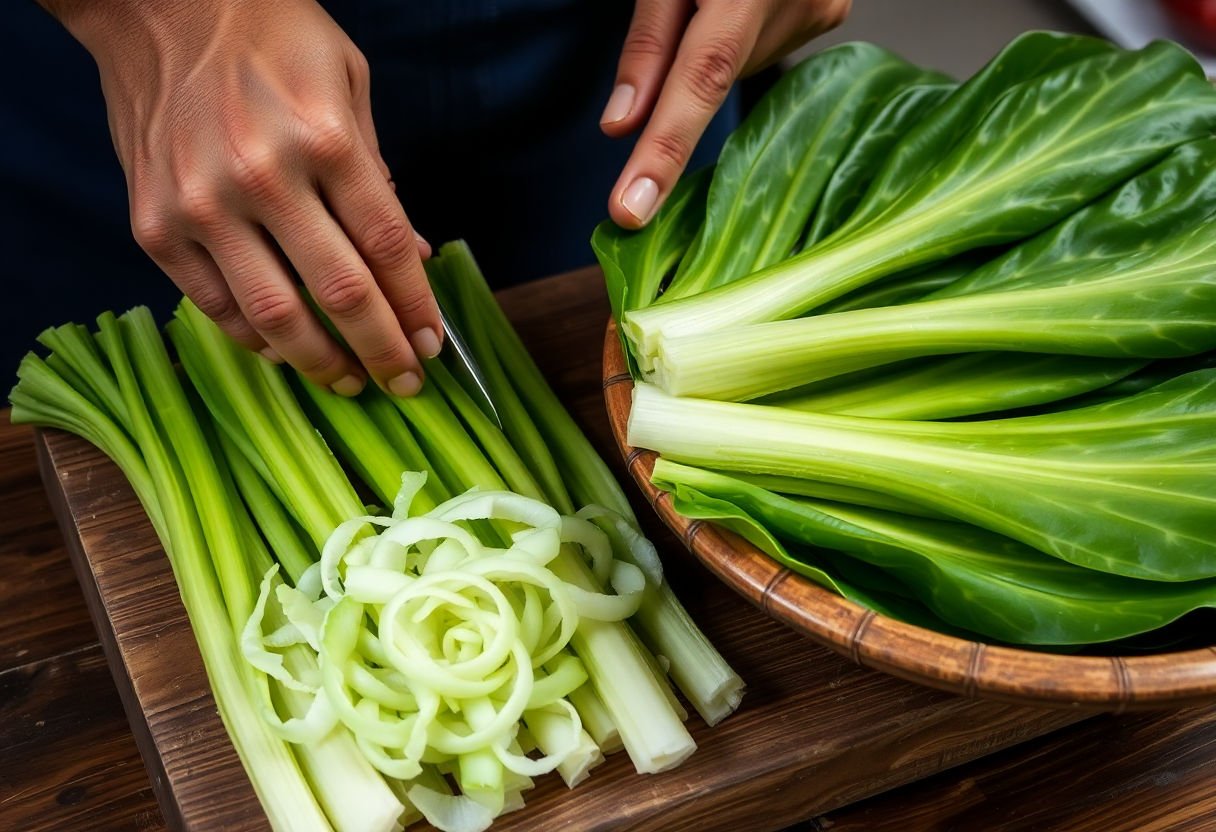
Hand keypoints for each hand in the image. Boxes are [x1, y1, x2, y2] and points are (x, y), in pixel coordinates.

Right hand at [51, 0, 439, 395]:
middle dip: (383, 351)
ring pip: (275, 317)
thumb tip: (411, 256)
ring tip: (349, 380)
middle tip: (404, 382)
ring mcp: (202, 206)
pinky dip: (256, 339)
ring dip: (321, 363)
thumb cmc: (269, 36)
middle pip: (341, 294)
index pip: (387, 247)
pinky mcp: (155, 225)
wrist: (159, 3)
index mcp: (324, 139)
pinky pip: (214, 306)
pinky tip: (285, 350)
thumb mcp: (349, 84)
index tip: (431, 345)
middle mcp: (263, 176)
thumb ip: (378, 177)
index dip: (416, 306)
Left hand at [601, 0, 851, 227]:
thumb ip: (648, 40)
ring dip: (710, 50)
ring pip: (739, 66)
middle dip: (680, 69)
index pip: (699, 79)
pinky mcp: (831, 11)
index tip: (631, 210)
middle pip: (715, 75)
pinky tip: (741, 1)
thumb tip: (621, 126)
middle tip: (682, 7)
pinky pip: (764, 48)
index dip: (663, 150)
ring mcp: (823, 6)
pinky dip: (738, 39)